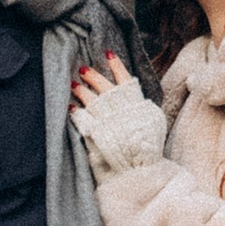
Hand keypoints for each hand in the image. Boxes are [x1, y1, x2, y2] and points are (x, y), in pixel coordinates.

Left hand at [68, 58, 167, 177]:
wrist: (139, 171)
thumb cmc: (148, 149)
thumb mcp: (153, 124)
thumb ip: (144, 109)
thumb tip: (139, 98)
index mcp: (137, 107)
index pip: (125, 80)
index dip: (116, 66)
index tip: (108, 54)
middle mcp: (122, 111)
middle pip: (105, 88)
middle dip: (93, 77)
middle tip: (83, 69)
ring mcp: (108, 123)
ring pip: (92, 100)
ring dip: (82, 91)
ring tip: (74, 84)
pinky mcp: (96, 135)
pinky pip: (83, 119)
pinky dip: (76, 112)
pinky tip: (71, 107)